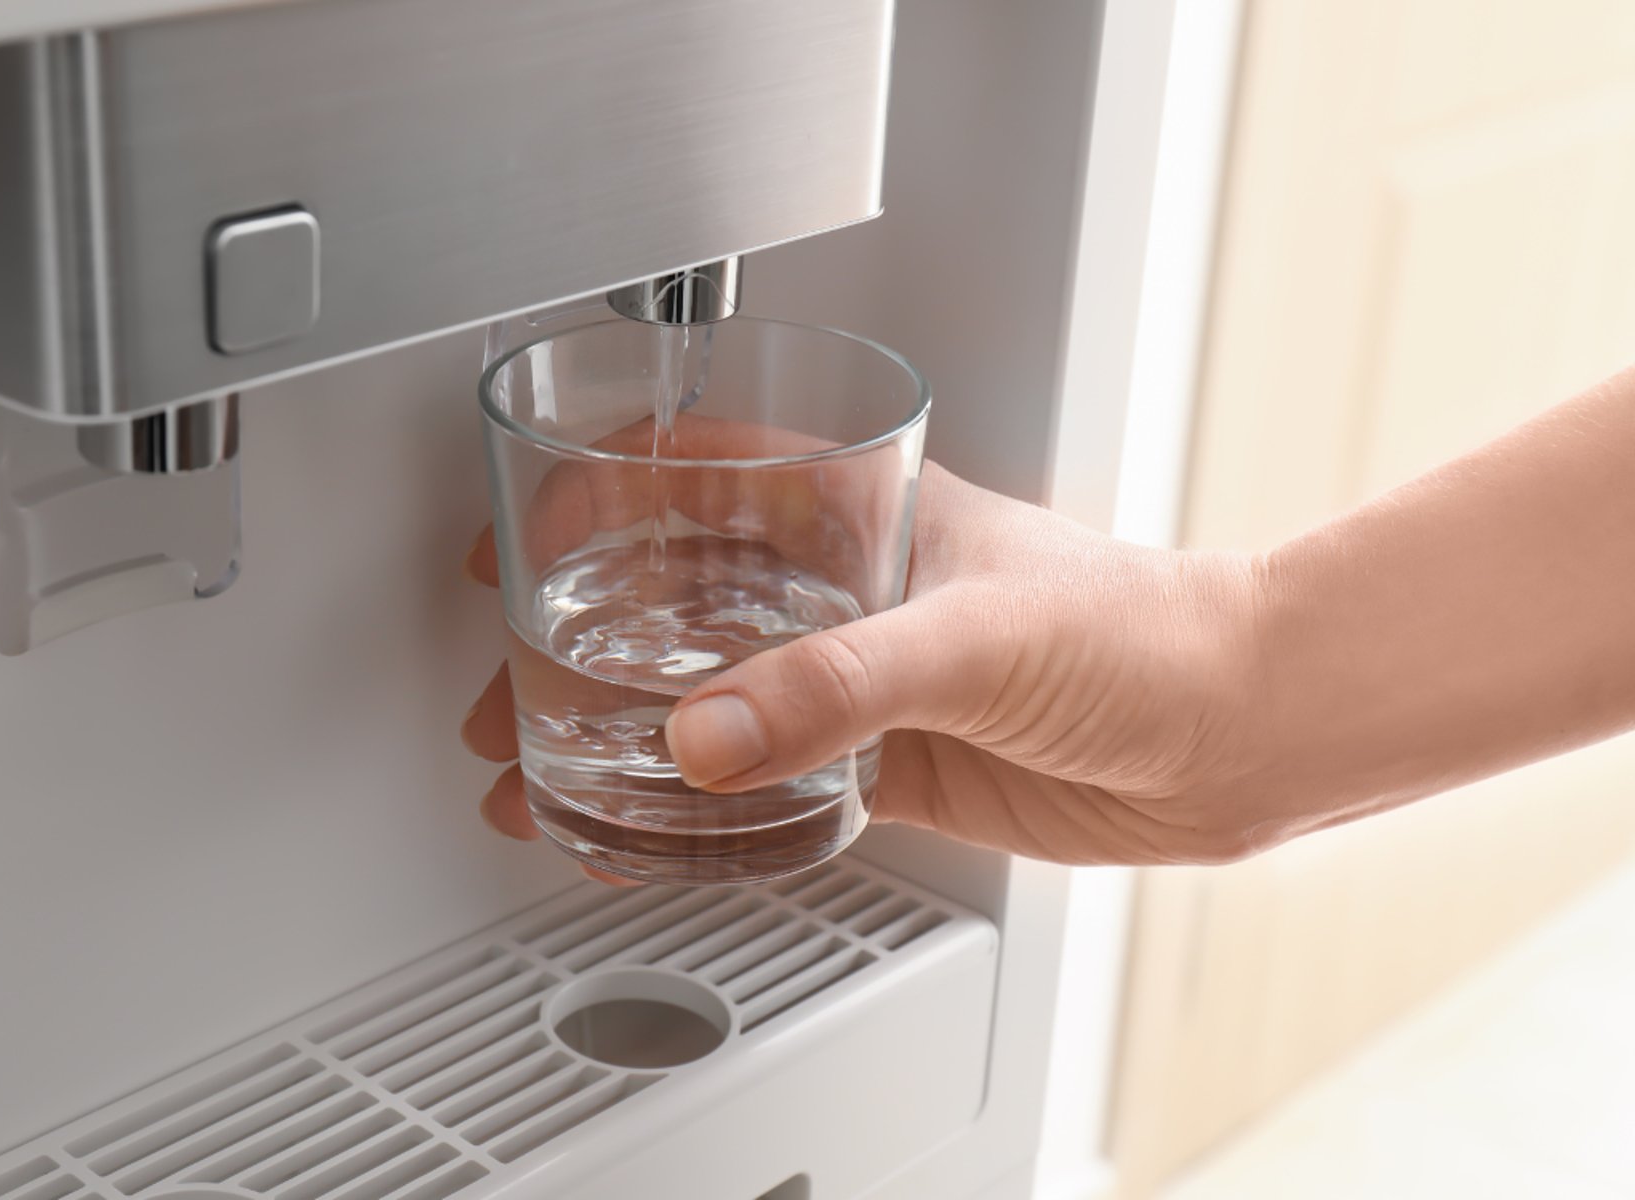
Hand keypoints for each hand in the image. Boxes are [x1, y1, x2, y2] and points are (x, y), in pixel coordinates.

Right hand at [462, 460, 1274, 867]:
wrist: (1237, 733)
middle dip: (576, 636)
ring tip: (542, 773)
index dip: (592, 497)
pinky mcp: (883, 762)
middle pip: (674, 597)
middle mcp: (845, 589)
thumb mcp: (973, 633)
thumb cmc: (1144, 632)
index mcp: (857, 511)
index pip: (695, 474)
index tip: (513, 540)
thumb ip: (836, 682)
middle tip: (506, 686)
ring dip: (620, 730)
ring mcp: (858, 679)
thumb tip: (704, 736)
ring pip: (706, 696)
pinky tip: (644, 832)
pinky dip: (693, 808)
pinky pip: (761, 782)